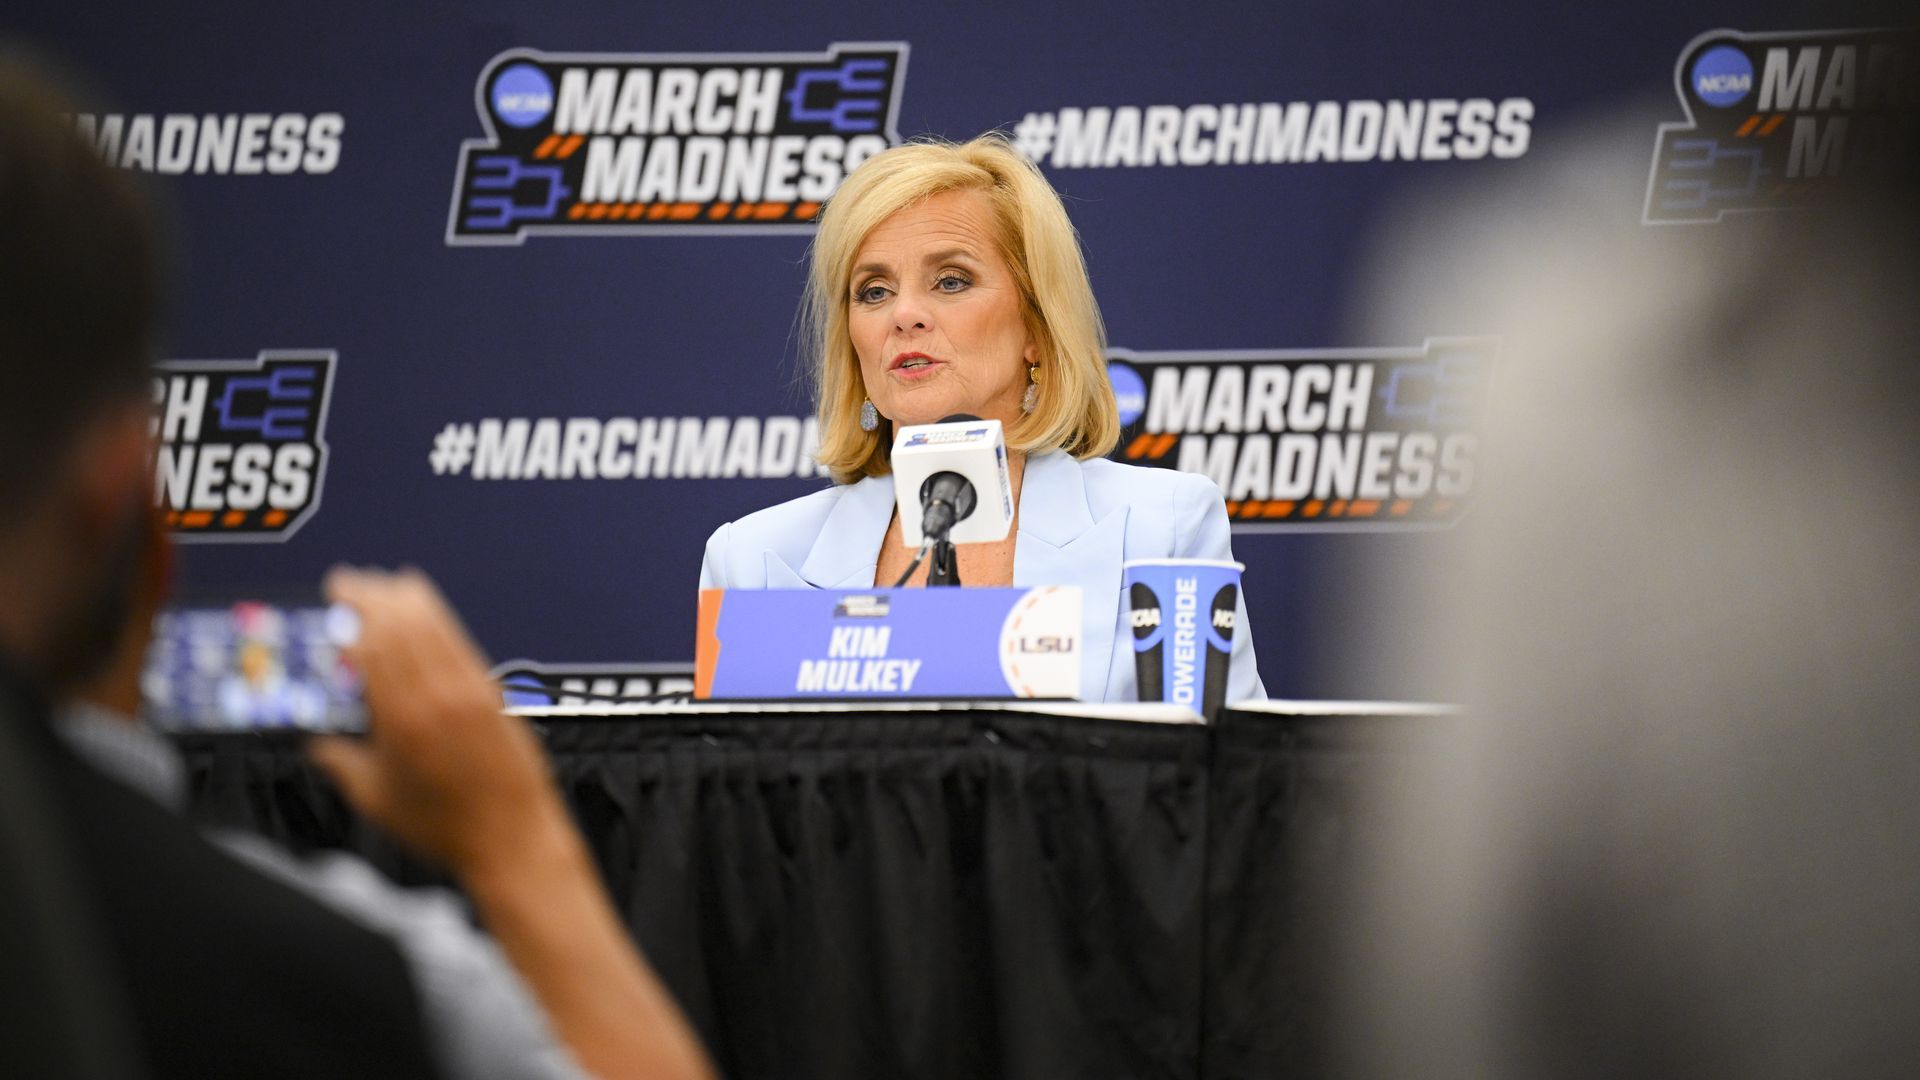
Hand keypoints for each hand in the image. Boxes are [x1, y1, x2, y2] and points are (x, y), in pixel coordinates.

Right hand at [308, 566, 573, 883]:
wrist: (512, 838)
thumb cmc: (449, 827)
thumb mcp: (376, 800)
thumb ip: (341, 763)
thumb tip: (318, 743)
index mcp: (403, 720)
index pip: (372, 647)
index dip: (351, 616)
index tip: (333, 600)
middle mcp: (438, 697)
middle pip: (401, 625)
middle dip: (372, 597)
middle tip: (350, 582)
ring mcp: (470, 692)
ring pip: (435, 625)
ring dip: (405, 599)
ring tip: (384, 584)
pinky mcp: (492, 695)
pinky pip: (460, 642)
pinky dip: (439, 618)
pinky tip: (428, 609)